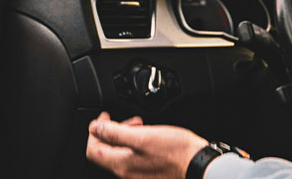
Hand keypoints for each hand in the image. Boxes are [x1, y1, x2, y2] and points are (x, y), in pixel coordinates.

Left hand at [86, 111, 207, 178]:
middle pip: (106, 152)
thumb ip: (115, 133)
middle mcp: (126, 172)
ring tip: (140, 125)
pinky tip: (148, 136)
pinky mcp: (149, 172)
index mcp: (121, 163)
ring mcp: (138, 173)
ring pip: (121, 153)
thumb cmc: (175, 151)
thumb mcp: (143, 136)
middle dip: (111, 132)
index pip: (93, 150)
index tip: (103, 118)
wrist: (198, 164)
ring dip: (125, 136)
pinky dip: (136, 144)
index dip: (94, 131)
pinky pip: (134, 157)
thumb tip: (95, 129)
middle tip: (127, 120)